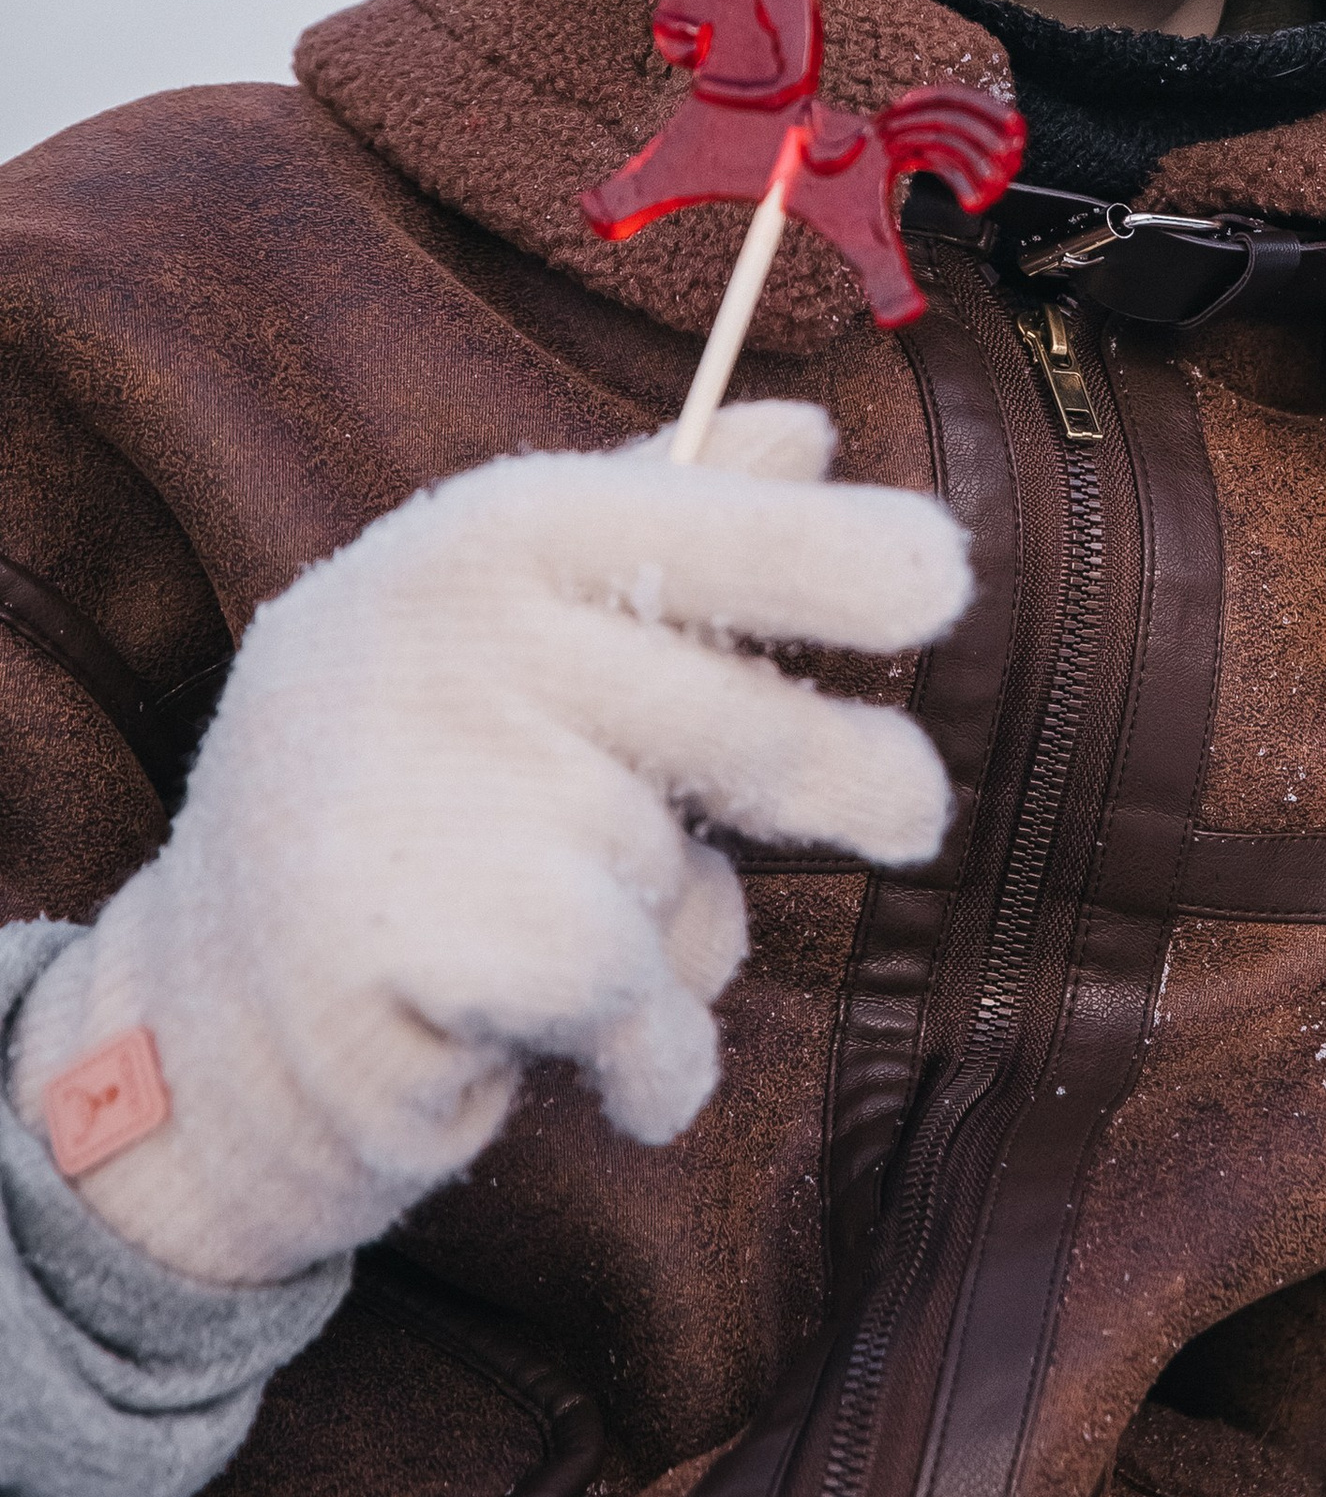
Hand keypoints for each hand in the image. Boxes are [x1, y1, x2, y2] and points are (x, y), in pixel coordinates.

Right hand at [8, 404, 964, 1286]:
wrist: (209, 1025)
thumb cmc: (410, 801)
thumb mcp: (518, 633)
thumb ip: (664, 525)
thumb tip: (808, 429)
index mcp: (483, 538)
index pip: (688, 529)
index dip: (829, 554)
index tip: (944, 580)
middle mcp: (442, 635)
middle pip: (734, 724)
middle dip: (846, 781)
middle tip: (913, 816)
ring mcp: (420, 780)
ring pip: (681, 880)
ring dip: (682, 943)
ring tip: (583, 949)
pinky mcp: (411, 932)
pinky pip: (636, 996)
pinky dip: (652, 1057)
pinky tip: (603, 1067)